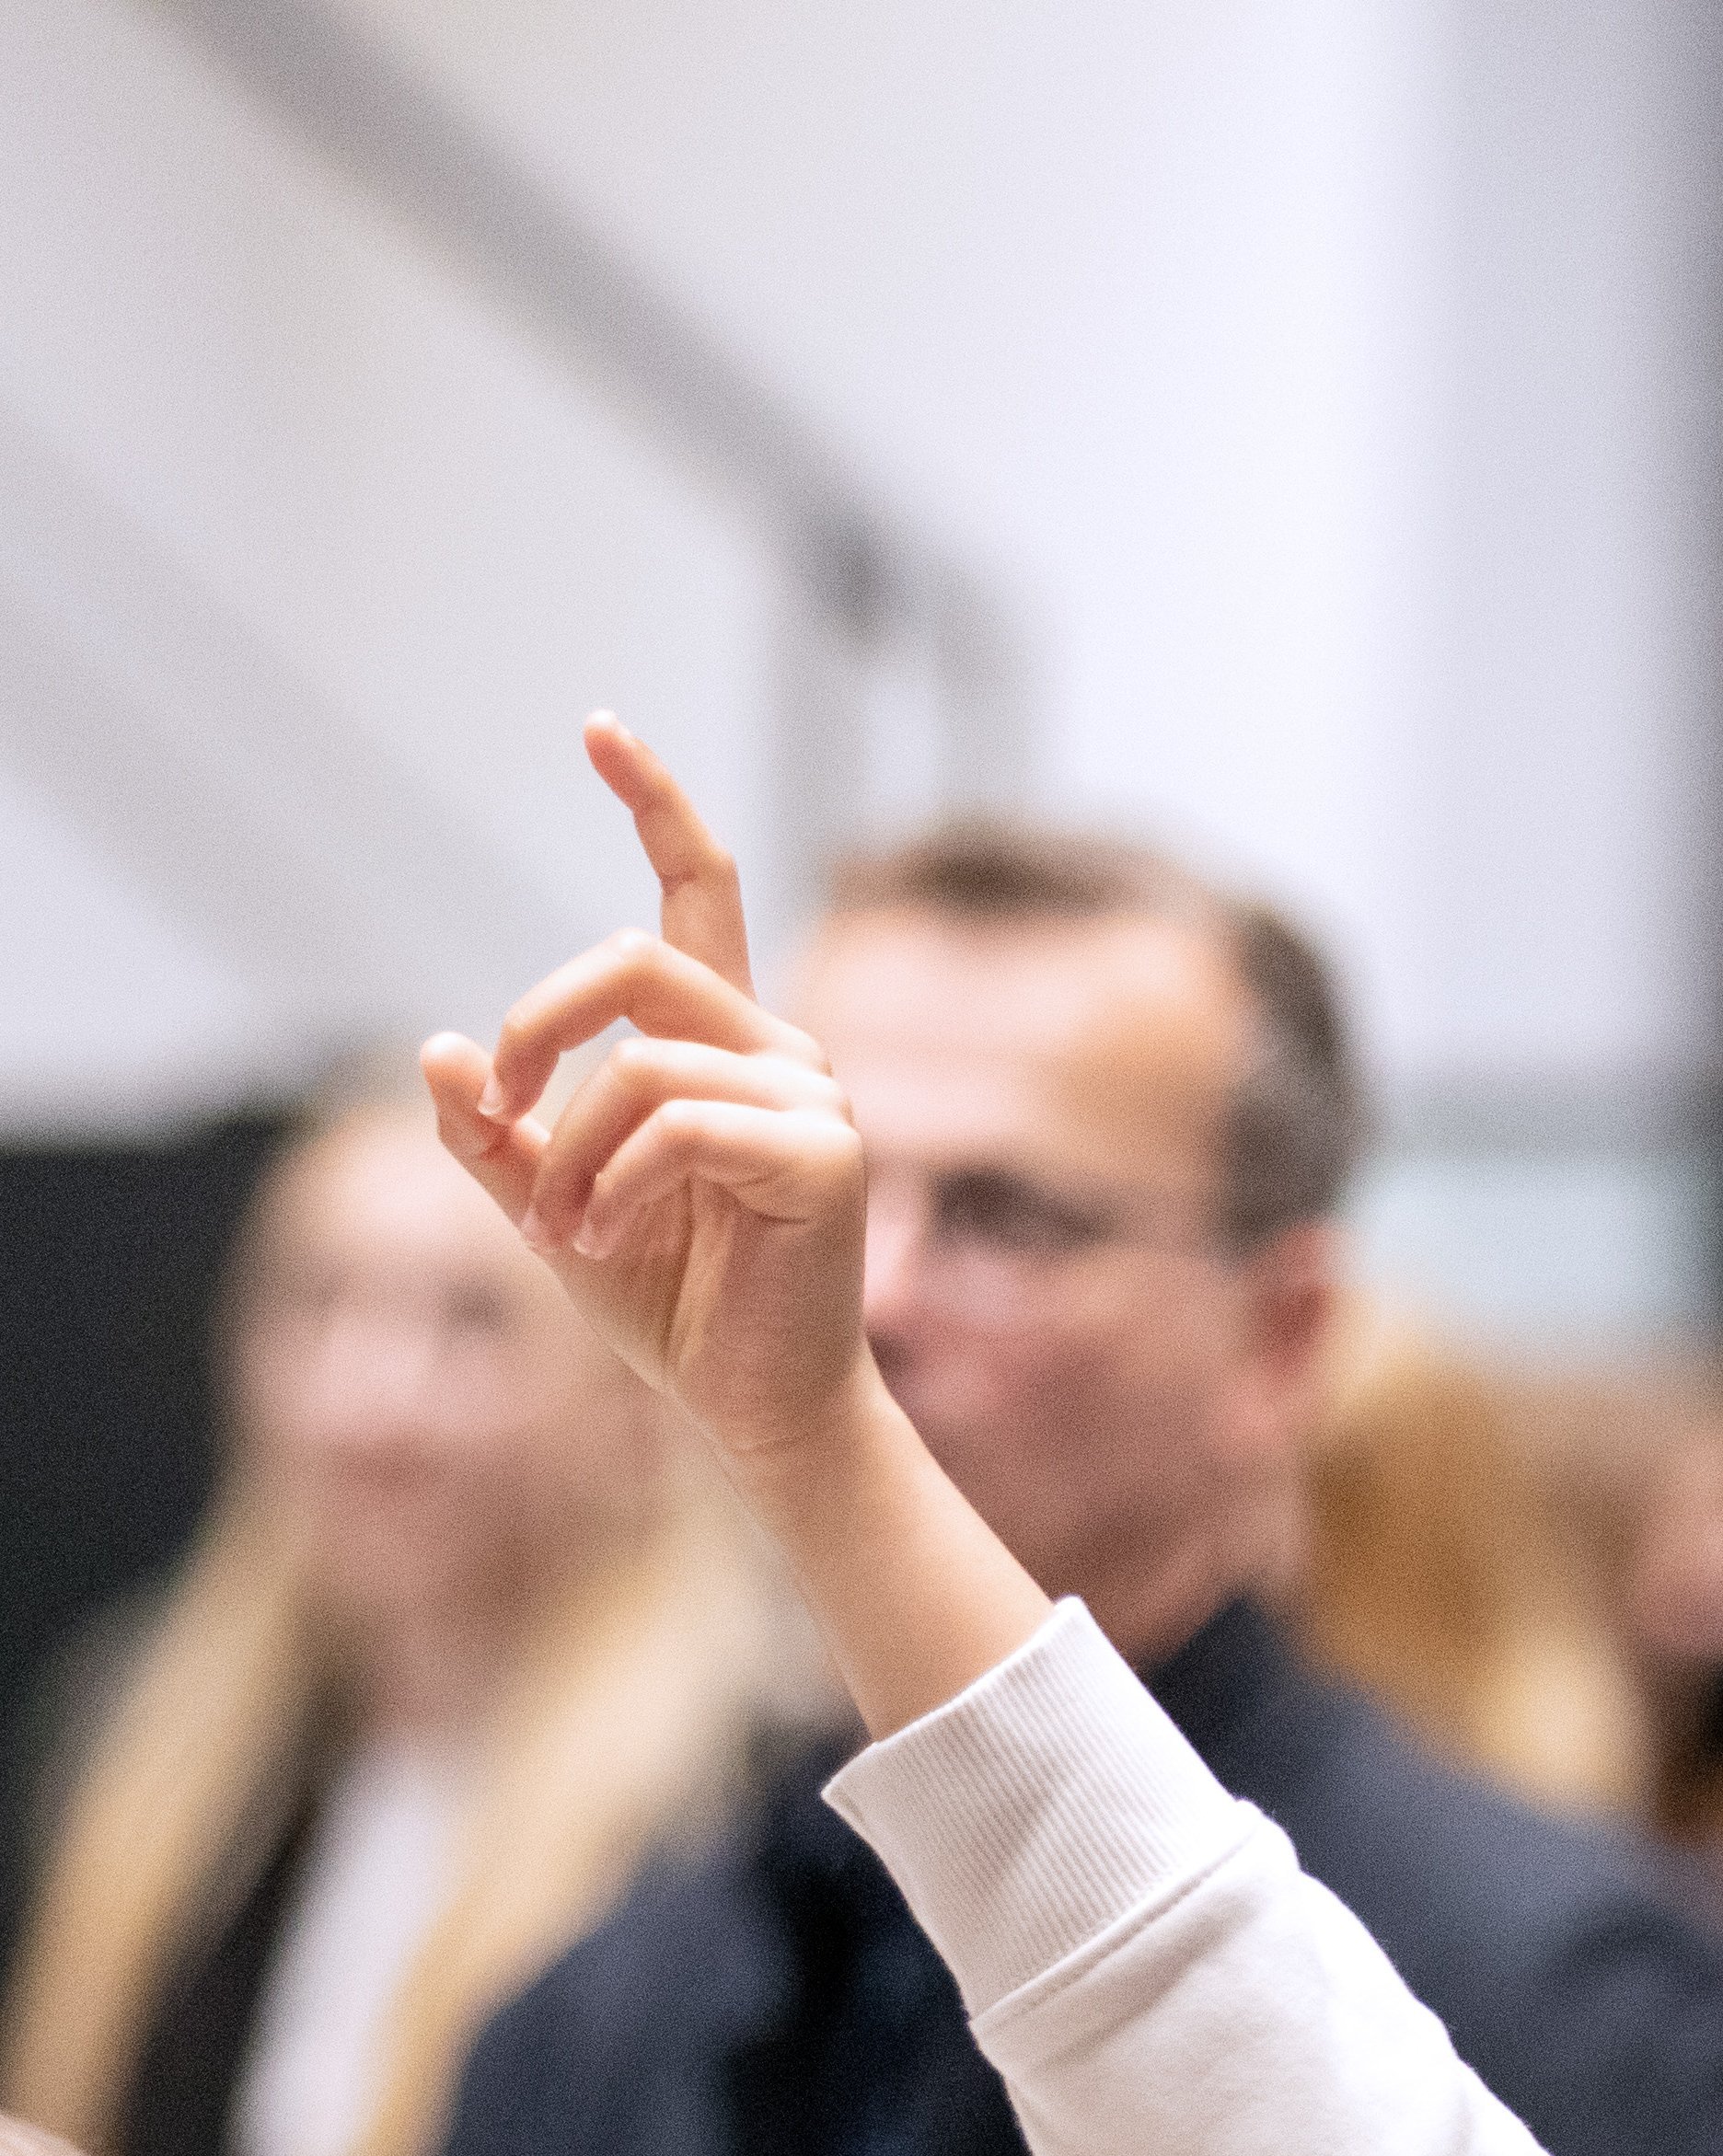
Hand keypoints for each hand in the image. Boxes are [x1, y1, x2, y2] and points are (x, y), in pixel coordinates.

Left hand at [421, 715, 872, 1474]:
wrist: (752, 1405)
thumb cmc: (669, 1302)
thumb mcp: (548, 1201)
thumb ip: (496, 1131)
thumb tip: (440, 1052)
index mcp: (723, 1044)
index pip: (697, 892)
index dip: (654, 802)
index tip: (597, 726)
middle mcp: (779, 1051)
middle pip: (634, 958)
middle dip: (536, 1028)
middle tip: (500, 1116)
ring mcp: (814, 1100)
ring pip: (640, 1061)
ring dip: (570, 1151)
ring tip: (564, 1226)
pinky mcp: (824, 1156)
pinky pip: (676, 1123)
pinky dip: (611, 1185)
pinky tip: (597, 1240)